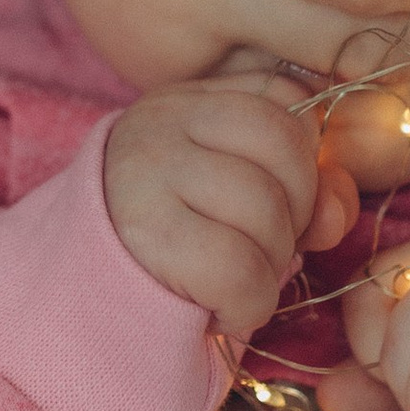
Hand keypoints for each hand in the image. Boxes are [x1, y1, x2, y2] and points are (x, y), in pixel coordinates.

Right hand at [102, 81, 357, 331]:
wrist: (74, 301)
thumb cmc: (174, 250)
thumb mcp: (237, 200)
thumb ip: (305, 189)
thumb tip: (335, 213)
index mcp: (189, 101)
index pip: (287, 102)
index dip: (306, 164)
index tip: (282, 206)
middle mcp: (163, 122)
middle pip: (286, 150)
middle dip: (295, 215)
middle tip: (258, 249)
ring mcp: (148, 172)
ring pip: (267, 212)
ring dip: (270, 267)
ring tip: (233, 280)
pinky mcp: (145, 235)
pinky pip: (240, 270)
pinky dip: (248, 304)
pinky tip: (219, 308)